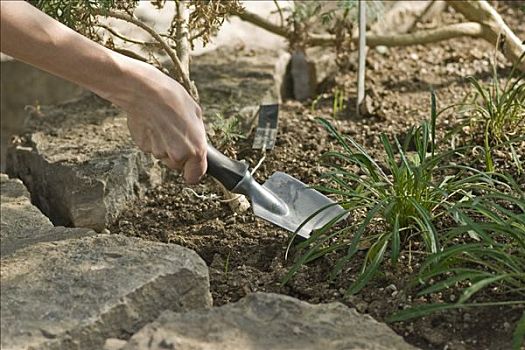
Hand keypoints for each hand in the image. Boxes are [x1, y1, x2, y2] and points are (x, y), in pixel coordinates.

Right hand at [114, 61, 206, 183]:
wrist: (145, 91)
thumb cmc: (174, 99)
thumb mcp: (196, 116)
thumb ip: (197, 136)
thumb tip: (196, 143)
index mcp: (196, 150)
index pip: (194, 176)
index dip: (193, 170)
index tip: (191, 164)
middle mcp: (178, 155)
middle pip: (178, 164)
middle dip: (178, 154)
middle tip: (176, 133)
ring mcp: (159, 152)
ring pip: (163, 154)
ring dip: (164, 144)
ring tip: (163, 123)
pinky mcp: (143, 147)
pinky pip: (150, 147)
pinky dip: (151, 139)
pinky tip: (152, 122)